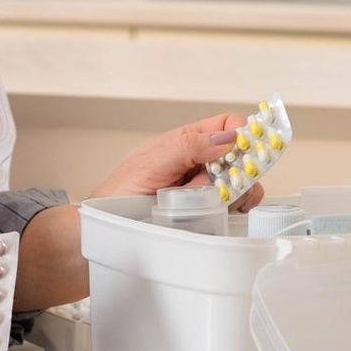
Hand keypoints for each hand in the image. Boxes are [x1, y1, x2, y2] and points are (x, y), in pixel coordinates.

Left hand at [88, 111, 266, 210]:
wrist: (107, 225)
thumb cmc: (120, 191)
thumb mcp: (151, 163)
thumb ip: (187, 148)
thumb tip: (226, 138)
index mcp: (188, 141)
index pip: (227, 125)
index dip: (241, 132)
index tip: (243, 149)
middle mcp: (201, 162)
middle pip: (242, 157)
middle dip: (241, 170)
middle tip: (223, 183)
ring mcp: (207, 188)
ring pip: (242, 185)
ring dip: (233, 194)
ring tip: (202, 202)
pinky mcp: (208, 212)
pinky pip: (232, 209)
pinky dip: (230, 212)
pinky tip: (212, 215)